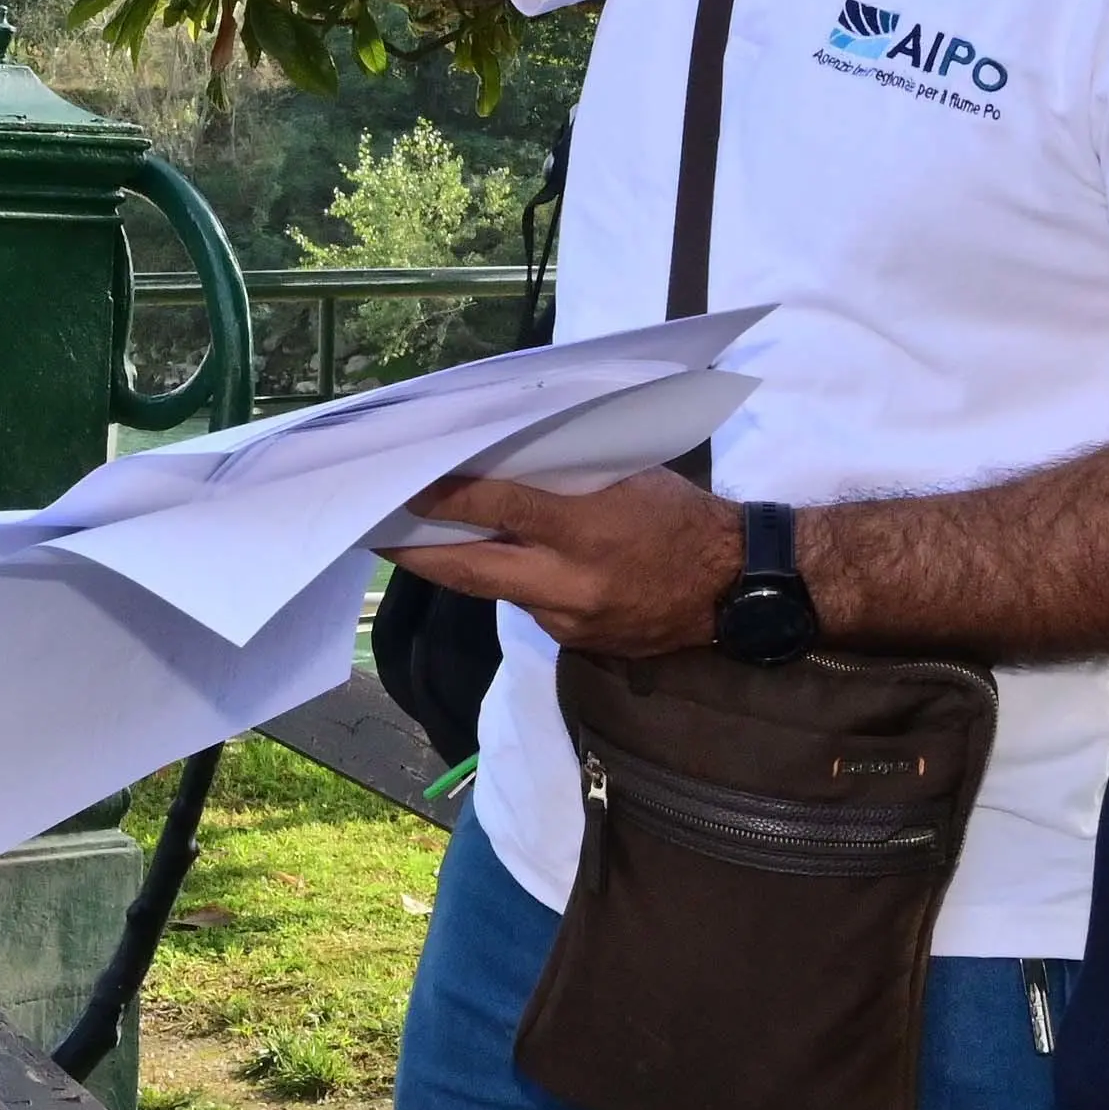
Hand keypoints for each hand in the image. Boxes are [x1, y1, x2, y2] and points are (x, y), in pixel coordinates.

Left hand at [389, 471, 743, 656]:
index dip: (444, 497)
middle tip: (374, 532)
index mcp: (587, 527)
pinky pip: (527, 608)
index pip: (498, 508)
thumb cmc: (680, 514)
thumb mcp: (625, 475)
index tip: (402, 482)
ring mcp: (569, 619)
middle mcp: (571, 581)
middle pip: (470, 570)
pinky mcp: (575, 642)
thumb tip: (497, 467)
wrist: (734, 585)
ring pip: (495, 592)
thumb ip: (560, 476)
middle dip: (416, 552)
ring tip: (424, 540)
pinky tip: (509, 564)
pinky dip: (513, 583)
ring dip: (461, 567)